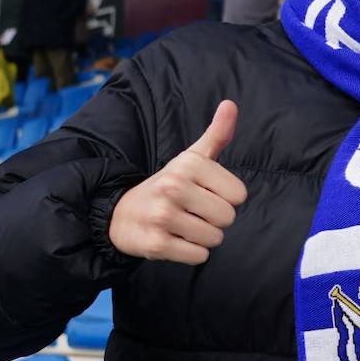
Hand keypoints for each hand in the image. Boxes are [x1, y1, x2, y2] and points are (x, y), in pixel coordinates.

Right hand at [108, 101, 247, 263]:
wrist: (120, 214)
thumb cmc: (168, 185)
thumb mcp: (191, 158)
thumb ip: (216, 134)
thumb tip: (231, 104)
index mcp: (188, 165)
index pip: (239, 195)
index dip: (226, 198)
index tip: (204, 194)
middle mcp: (174, 187)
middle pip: (228, 217)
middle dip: (215, 219)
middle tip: (192, 212)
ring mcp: (163, 216)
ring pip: (215, 238)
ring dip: (203, 237)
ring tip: (182, 225)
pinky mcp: (157, 243)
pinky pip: (199, 256)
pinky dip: (191, 253)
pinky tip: (175, 239)